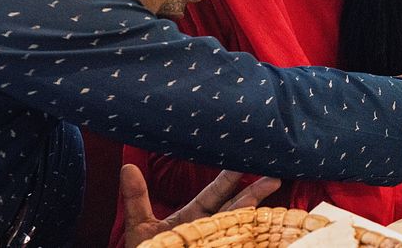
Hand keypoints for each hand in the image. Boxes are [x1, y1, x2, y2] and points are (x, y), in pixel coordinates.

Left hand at [120, 164, 280, 247]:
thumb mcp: (140, 226)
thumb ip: (137, 198)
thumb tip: (128, 167)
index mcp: (194, 217)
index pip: (215, 194)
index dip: (228, 179)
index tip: (240, 162)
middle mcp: (209, 230)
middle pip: (235, 208)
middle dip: (254, 192)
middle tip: (273, 175)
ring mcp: (215, 244)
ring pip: (240, 226)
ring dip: (256, 213)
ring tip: (272, 199)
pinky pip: (238, 244)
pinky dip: (249, 238)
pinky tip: (261, 230)